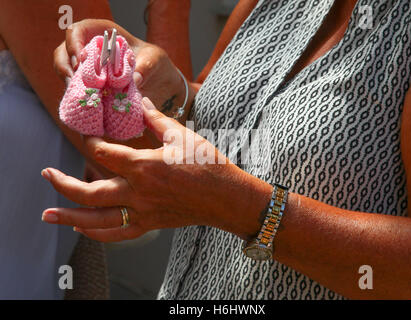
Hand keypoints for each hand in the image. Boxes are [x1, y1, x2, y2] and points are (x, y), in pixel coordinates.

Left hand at [40, 97, 243, 241]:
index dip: (90, 141)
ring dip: (69, 216)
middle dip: (63, 183)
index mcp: (143, 165)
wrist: (225, 196)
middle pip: (89, 191)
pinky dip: (97, 233)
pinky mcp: (150, 223)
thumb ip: (155, 119)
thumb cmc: (207, 164)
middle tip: (46, 174)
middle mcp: (137, 191)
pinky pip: (118, 233)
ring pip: (97, 219)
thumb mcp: (180, 135)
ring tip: (49, 214)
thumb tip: (141, 102)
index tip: (86, 135)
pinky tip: (81, 229)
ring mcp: (142, 210)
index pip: (103, 152)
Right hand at [53, 19, 189, 113]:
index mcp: (101, 33)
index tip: (81, 59)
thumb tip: (134, 80)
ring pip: (66, 72)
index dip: (74, 43)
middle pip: (63, 52)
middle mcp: (89, 49)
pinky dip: (78, 97)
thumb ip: (145, 66)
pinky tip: (86, 105)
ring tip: (78, 96)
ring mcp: (86, 68)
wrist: (156, 79)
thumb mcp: (154, 60)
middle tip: (75, 81)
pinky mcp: (89, 86)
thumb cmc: (153, 62)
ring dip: (69, 84)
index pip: (77, 31)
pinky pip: (76, 90)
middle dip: (65, 67)